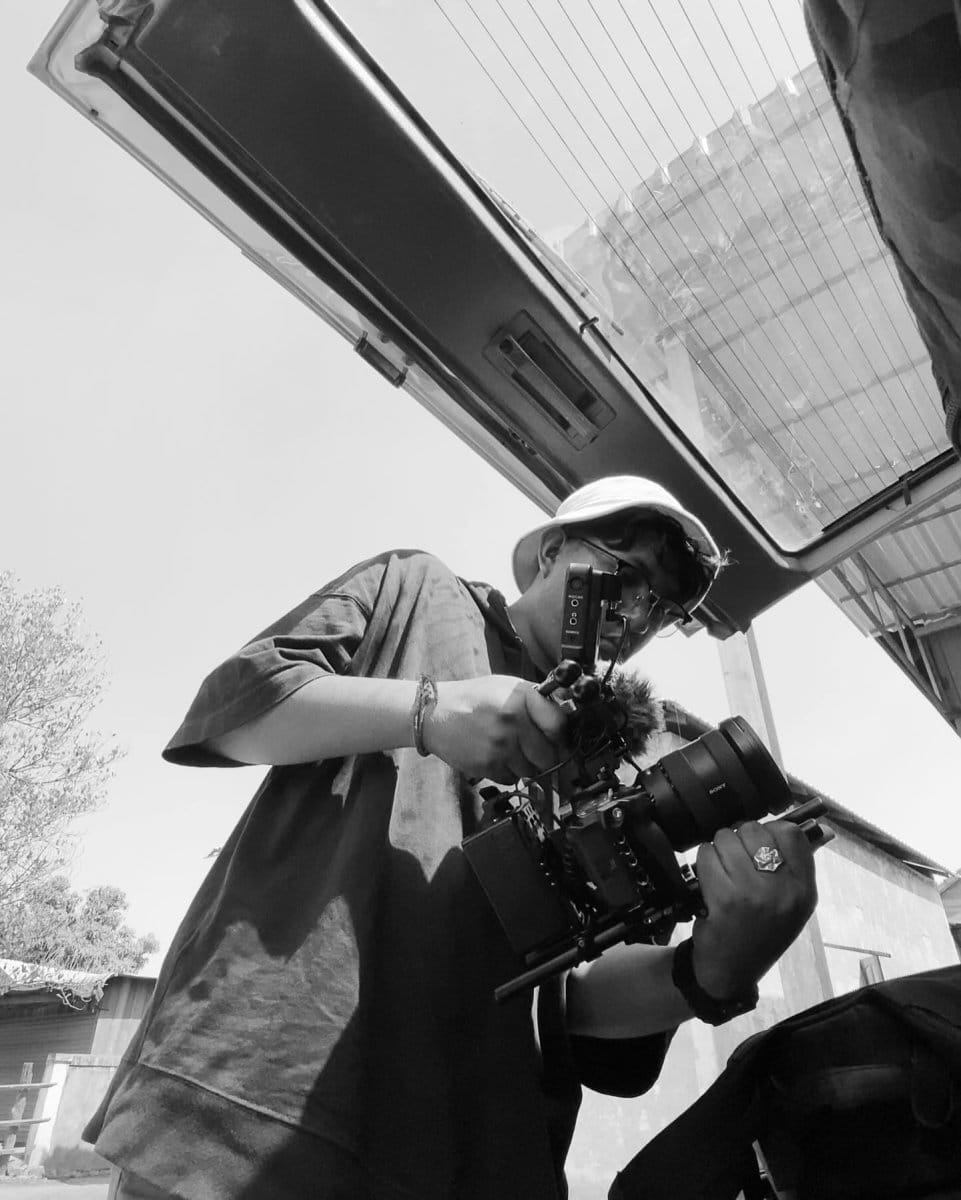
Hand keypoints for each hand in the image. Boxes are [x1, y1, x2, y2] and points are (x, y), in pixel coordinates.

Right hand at [423, 675, 569, 781]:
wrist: (434, 714)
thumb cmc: (474, 698)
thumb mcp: (507, 687)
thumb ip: (536, 700)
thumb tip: (566, 713)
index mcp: (521, 699)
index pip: (558, 725)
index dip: (562, 736)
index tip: (561, 740)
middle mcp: (513, 722)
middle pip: (549, 755)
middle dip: (546, 756)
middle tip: (537, 750)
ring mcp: (500, 746)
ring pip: (532, 771)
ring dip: (527, 766)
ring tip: (512, 751)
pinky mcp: (488, 765)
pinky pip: (512, 779)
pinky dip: (509, 773)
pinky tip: (498, 757)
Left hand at [691, 818, 817, 999]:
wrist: (730, 972)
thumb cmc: (760, 933)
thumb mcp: (792, 905)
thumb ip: (798, 865)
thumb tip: (820, 827)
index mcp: (804, 890)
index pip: (791, 834)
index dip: (769, 831)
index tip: (758, 844)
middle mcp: (784, 890)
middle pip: (754, 830)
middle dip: (739, 839)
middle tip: (735, 862)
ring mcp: (755, 893)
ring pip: (727, 838)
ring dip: (718, 850)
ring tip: (722, 873)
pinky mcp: (725, 898)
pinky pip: (707, 855)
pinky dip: (703, 863)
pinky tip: (709, 882)